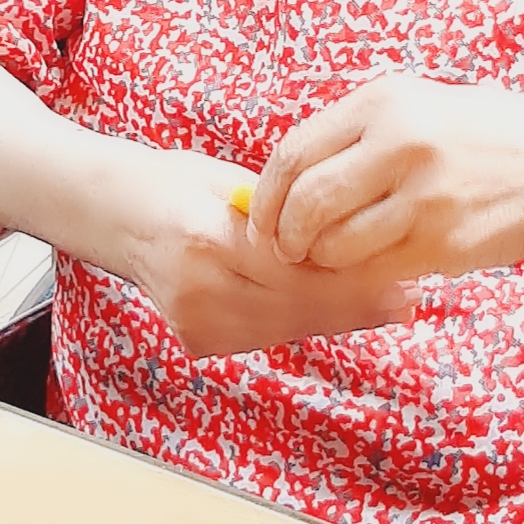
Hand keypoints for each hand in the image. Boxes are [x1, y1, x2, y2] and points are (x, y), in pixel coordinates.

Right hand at [128, 149, 412, 356]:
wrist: (116, 214)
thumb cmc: (180, 184)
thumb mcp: (238, 184)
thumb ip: (291, 219)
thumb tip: (361, 243)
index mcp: (208, 239)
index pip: (298, 273)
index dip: (354, 280)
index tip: (402, 279)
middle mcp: (198, 290)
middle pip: (299, 309)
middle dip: (356, 304)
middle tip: (407, 297)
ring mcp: (194, 322)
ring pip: (287, 328)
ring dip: (336, 317)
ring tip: (384, 302)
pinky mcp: (196, 340)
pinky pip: (266, 334)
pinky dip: (300, 320)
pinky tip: (333, 307)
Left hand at [247, 76, 523, 278]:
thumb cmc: (473, 137)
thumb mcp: (412, 108)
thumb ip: (350, 138)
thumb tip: (280, 185)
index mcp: (383, 102)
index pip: (294, 153)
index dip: (267, 195)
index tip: (263, 217)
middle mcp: (400, 143)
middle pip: (306, 203)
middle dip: (284, 235)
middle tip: (286, 249)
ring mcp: (424, 195)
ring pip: (335, 245)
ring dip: (322, 260)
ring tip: (334, 256)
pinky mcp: (442, 242)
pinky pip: (374, 271)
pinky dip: (360, 276)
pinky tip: (370, 266)